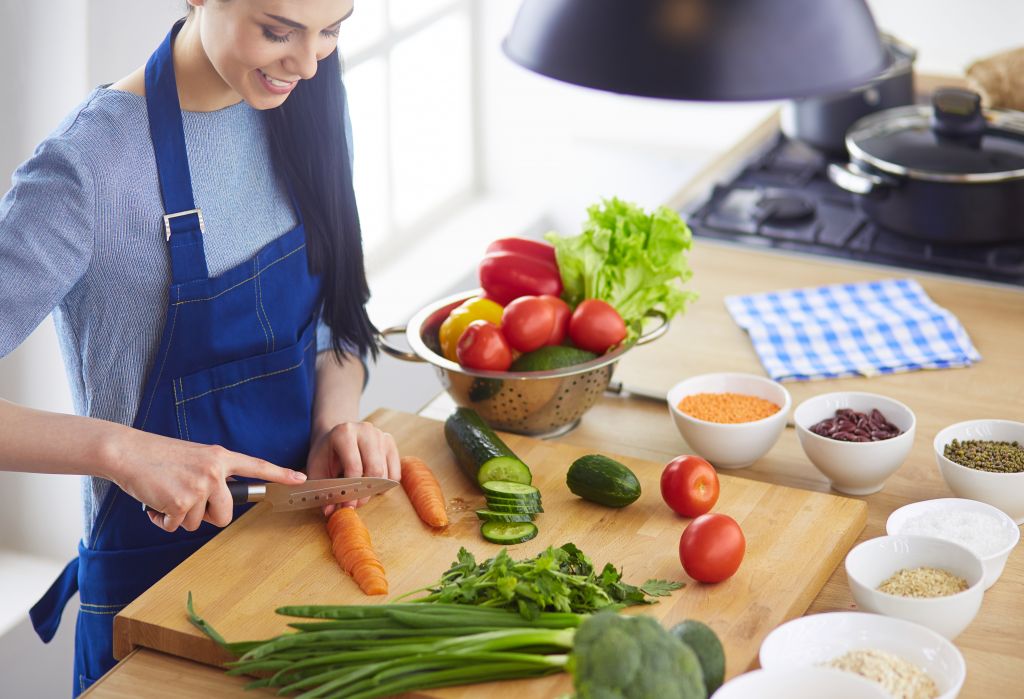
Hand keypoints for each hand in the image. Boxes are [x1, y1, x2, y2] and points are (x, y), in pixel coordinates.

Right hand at [104, 429, 307, 532]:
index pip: (256, 466)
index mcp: (219, 457)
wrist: (128, 452)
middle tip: (186, 500)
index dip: (279, 474)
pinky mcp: (180, 502)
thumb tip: (222, 501)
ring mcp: (198, 487)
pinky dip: (163, 520)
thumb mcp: (195, 458)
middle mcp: (214, 471)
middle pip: (225, 514)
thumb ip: (214, 474)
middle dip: (206, 516)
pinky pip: (176, 526)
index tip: (300, 479)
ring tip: (166, 494)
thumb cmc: (158, 457)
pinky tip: (155, 501)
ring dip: (180, 516)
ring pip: (198, 522)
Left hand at [306, 421, 400, 514]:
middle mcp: (366, 430)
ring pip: (385, 473)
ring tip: (360, 493)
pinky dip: (385, 485)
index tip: (347, 506)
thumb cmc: (326, 452)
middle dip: (365, 493)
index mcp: (344, 433)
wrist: (337, 434)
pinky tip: (371, 483)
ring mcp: (380, 435)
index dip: (351, 491)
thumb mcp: (317, 468)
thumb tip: (329, 511)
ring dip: (374, 490)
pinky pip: (394, 473)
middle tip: (355, 504)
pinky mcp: (390, 443)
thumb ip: (322, 489)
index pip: (354, 467)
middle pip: (375, 470)